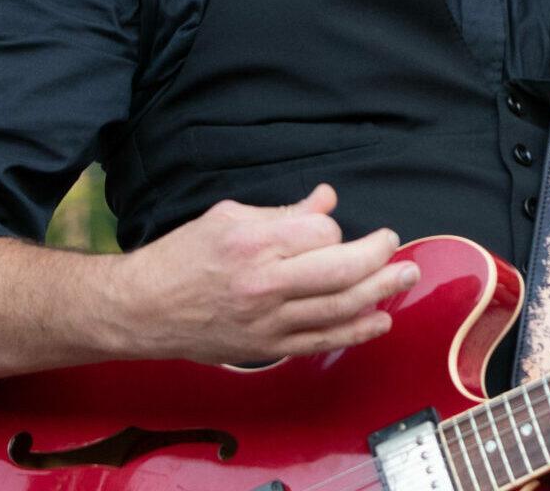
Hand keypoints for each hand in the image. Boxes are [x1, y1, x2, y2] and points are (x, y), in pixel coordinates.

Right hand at [100, 183, 416, 364]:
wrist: (143, 309)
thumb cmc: (181, 258)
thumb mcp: (227, 217)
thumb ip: (282, 211)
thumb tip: (326, 200)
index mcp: (252, 241)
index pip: (320, 231)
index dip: (333, 227)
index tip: (331, 228)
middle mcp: (263, 282)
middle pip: (341, 270)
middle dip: (378, 256)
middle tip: (395, 245)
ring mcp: (267, 321)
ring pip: (339, 307)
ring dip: (381, 292)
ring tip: (406, 277)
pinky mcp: (267, 347)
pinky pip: (321, 340)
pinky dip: (356, 331)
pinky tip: (380, 320)